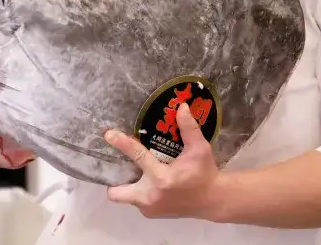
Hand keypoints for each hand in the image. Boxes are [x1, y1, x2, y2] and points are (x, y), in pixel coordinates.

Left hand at [105, 103, 221, 219]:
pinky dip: (139, 192)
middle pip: (117, 193)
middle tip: (119, 165)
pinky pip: (137, 202)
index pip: (138, 157)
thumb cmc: (204, 173)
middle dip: (114, 180)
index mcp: (162, 178)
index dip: (122, 144)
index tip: (108, 135)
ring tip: (136, 171)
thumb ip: (189, 128)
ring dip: (128, 185)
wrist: (212, 201)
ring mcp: (150, 208)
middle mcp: (151, 196)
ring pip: (125, 197)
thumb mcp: (199, 149)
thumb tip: (181, 107)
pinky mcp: (152, 214)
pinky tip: (149, 182)